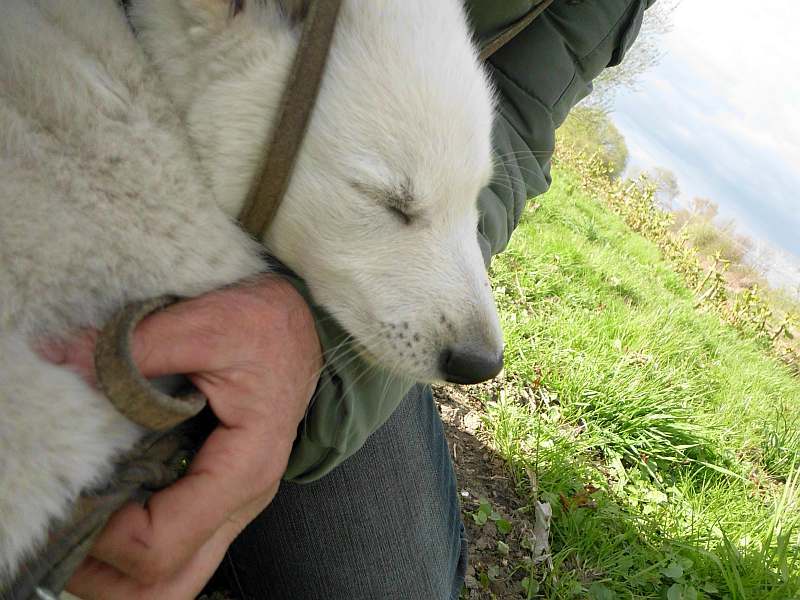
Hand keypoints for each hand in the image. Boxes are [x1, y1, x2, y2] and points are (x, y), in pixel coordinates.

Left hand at [40, 276, 321, 598]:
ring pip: (171, 578)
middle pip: (166, 586)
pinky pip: (175, 547)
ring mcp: (231, 504)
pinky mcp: (218, 495)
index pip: (160, 544)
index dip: (101, 535)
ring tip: (76, 527)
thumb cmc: (268, 325)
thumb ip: (134, 346)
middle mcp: (241, 501)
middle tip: (61, 535)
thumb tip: (60, 359)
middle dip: (103, 576)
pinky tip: (104, 507)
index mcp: (243, 468)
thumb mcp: (206, 324)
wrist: (303, 325)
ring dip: (115, 570)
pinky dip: (131, 547)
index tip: (69, 494)